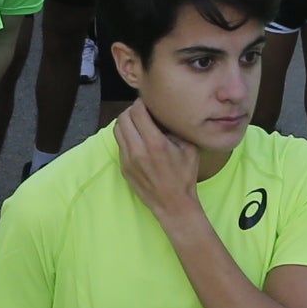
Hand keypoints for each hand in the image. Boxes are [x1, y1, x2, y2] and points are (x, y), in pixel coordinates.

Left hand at [111, 101, 201, 221]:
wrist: (173, 204)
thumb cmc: (184, 176)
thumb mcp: (189, 148)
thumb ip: (176, 129)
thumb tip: (166, 114)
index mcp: (155, 143)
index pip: (137, 112)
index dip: (142, 103)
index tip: (149, 103)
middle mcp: (138, 150)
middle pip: (123, 118)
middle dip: (132, 111)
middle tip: (142, 112)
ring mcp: (128, 160)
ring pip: (117, 130)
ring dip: (126, 123)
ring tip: (138, 124)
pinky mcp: (123, 168)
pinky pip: (120, 144)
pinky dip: (126, 137)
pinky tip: (138, 140)